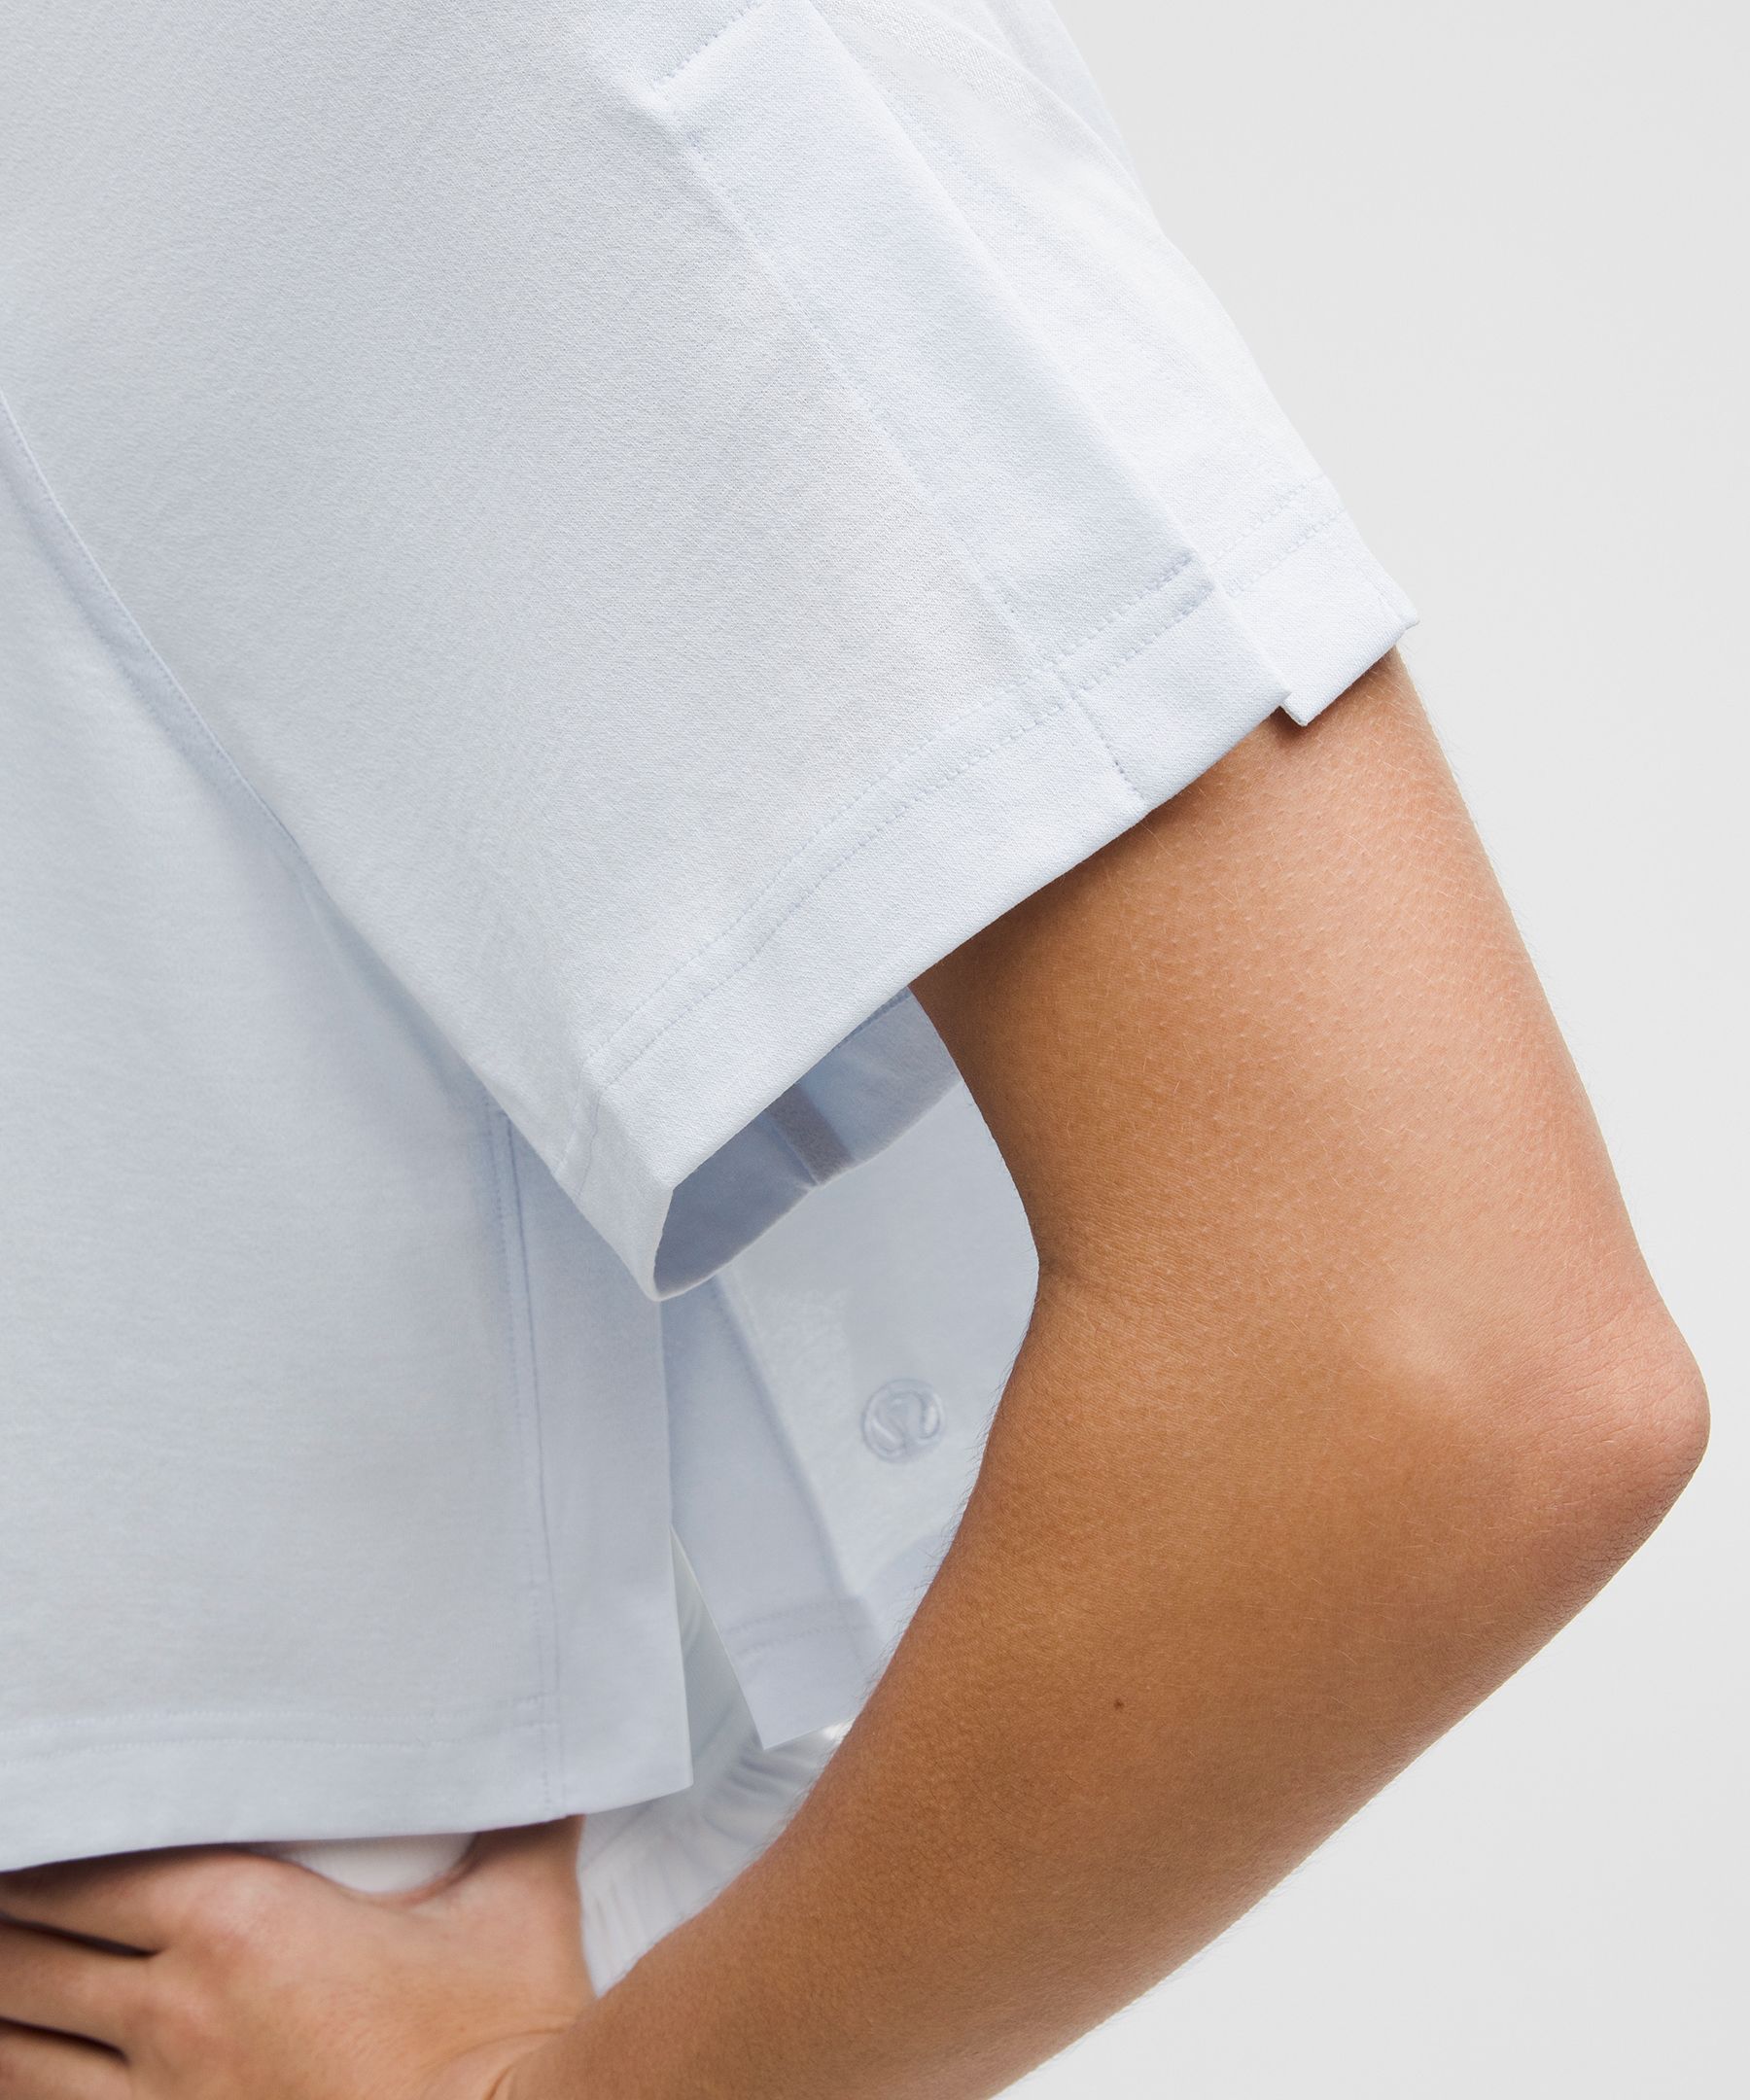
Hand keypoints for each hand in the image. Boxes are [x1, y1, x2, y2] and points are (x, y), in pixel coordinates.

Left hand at [0, 1817, 591, 2098]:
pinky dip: (25, 2085)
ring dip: (3, 2008)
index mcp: (240, 1925)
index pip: (82, 1873)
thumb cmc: (504, 2039)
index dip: (36, 1849)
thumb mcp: (520, 1903)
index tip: (31, 1819)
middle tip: (7, 1888)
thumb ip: (520, 1817)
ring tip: (4, 1970)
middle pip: (26, 1959)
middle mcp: (180, 2014)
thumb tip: (548, 1756)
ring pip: (17, 2053)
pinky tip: (24, 2063)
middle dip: (6, 1921)